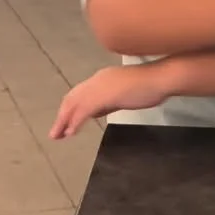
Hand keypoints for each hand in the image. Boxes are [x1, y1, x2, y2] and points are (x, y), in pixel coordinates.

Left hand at [49, 65, 165, 139]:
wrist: (160, 80)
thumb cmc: (149, 87)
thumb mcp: (124, 96)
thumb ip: (109, 102)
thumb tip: (97, 112)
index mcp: (102, 78)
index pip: (80, 93)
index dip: (70, 109)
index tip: (64, 123)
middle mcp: (97, 80)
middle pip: (72, 98)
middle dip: (62, 116)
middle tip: (54, 133)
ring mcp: (100, 87)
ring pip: (74, 104)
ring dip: (64, 121)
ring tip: (57, 136)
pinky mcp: (104, 95)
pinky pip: (83, 110)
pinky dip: (75, 122)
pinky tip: (70, 133)